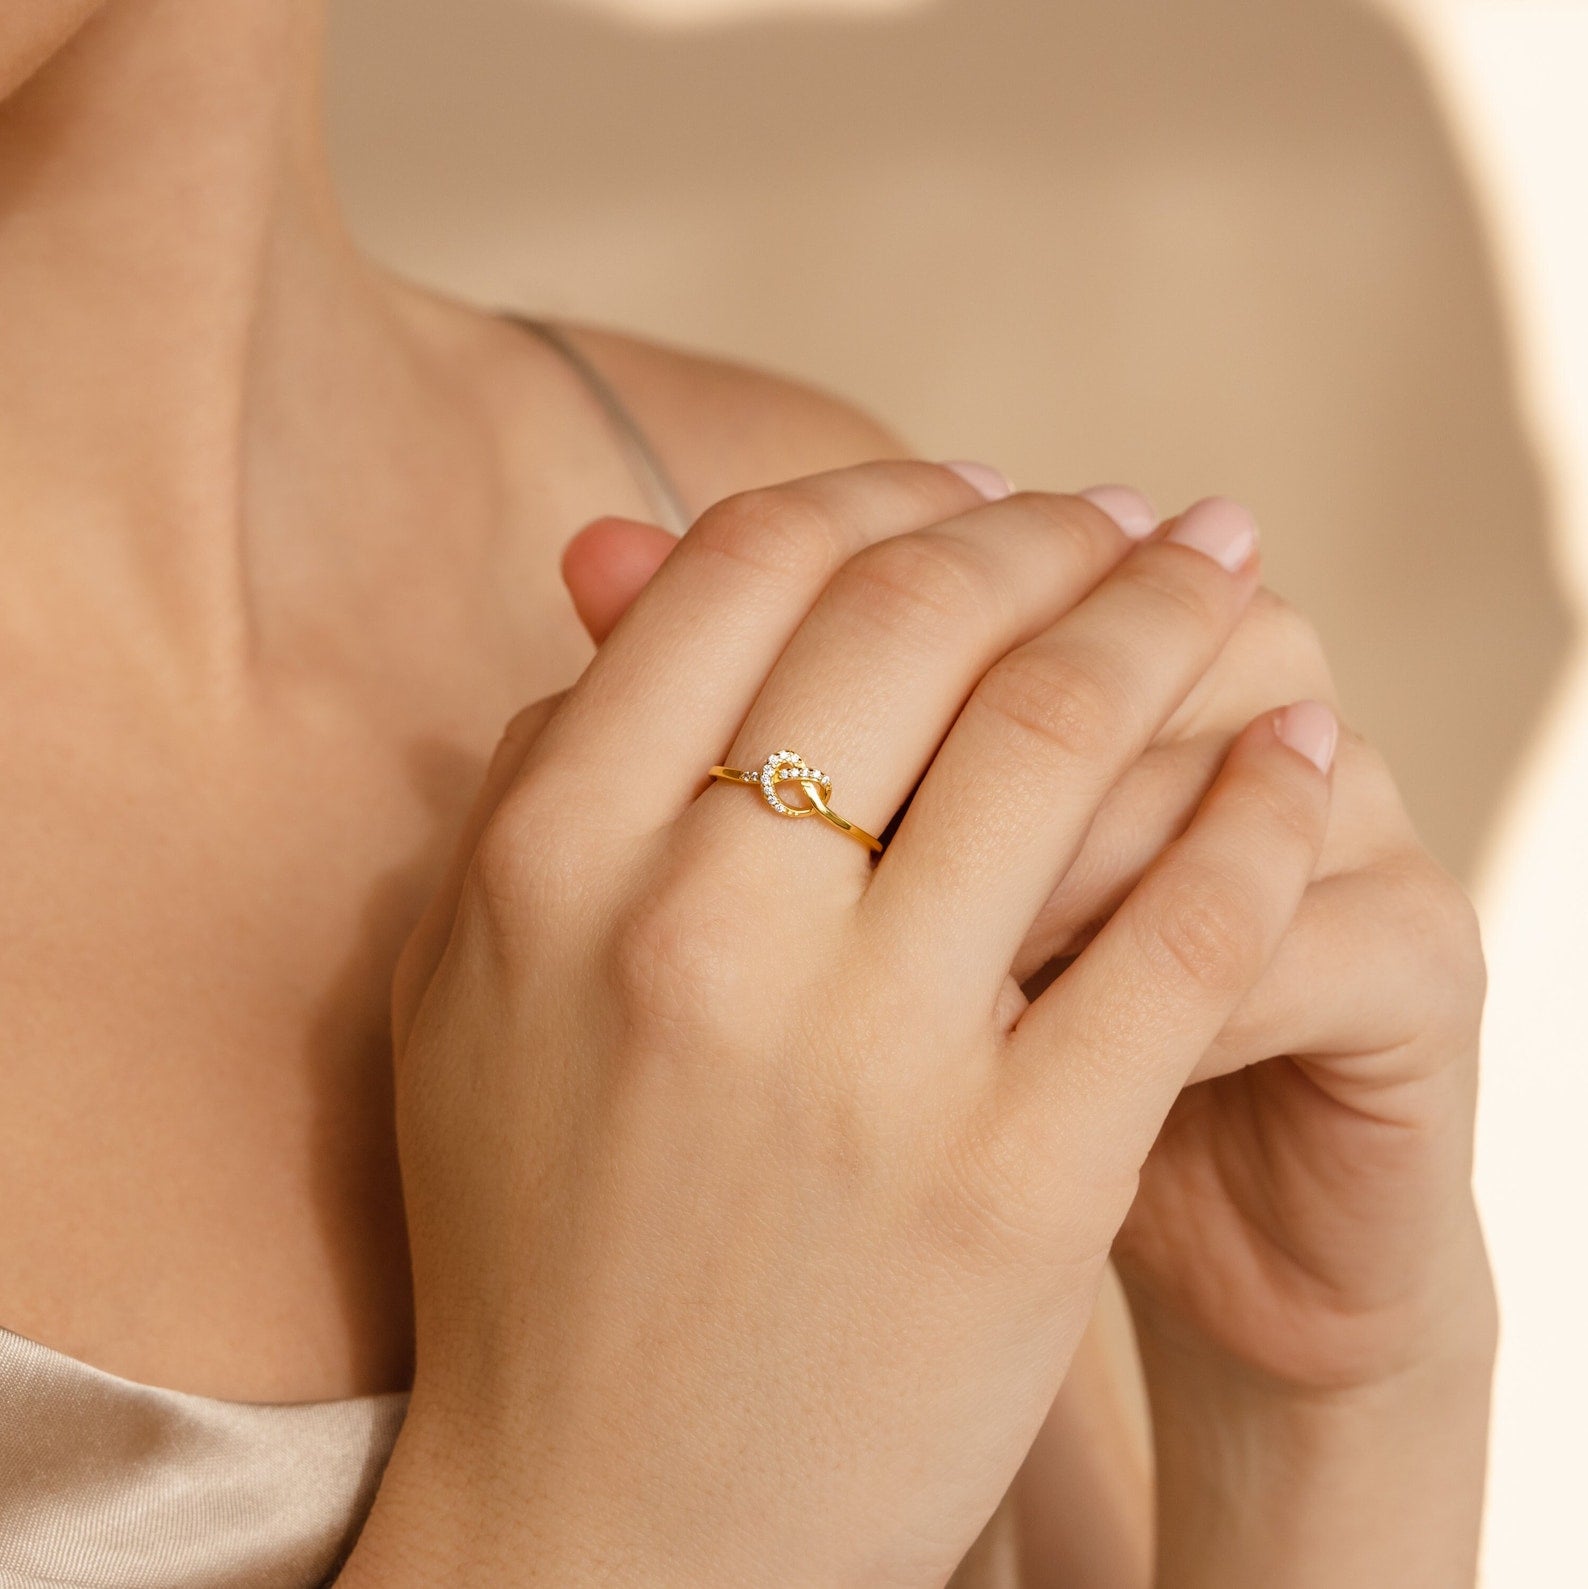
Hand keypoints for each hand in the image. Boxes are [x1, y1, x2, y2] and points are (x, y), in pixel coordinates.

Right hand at [552, 494, 1496, 1588]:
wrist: (610, 1522)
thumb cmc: (541, 1236)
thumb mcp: (474, 987)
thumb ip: (540, 774)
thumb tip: (635, 582)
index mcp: (549, 860)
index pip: (742, 572)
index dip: (877, 492)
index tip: (970, 493)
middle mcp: (693, 932)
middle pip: (913, 616)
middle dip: (1050, 529)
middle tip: (1133, 513)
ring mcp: (863, 1060)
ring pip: (1059, 736)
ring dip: (1172, 619)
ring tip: (1234, 582)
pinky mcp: (1016, 1184)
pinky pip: (1181, 932)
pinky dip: (1256, 812)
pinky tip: (1293, 753)